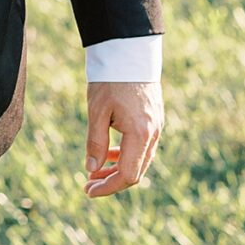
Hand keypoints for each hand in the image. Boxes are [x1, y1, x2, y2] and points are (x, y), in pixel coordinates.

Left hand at [84, 79, 163, 198]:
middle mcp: (153, 134)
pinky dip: (126, 155)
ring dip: (118, 169)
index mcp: (140, 134)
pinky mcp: (154, 121)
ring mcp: (156, 127)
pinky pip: (142, 147)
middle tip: (88, 185)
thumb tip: (92, 170)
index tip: (88, 191)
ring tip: (95, 171)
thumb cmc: (110, 80)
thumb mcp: (96, 112)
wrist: (130, 54)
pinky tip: (109, 154)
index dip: (108, 187)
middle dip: (112, 182)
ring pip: (140, 160)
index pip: (128, 175)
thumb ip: (95, 143)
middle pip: (136, 172)